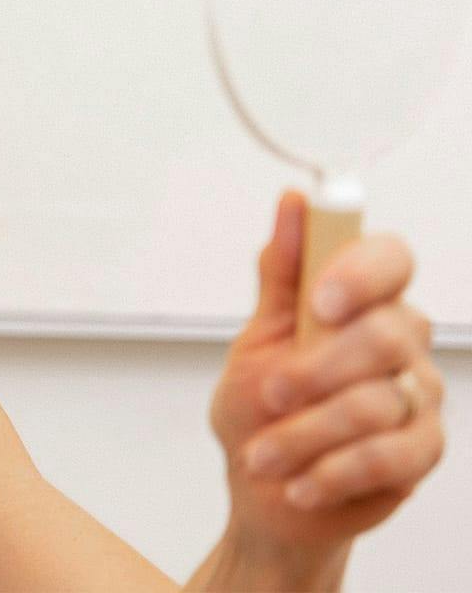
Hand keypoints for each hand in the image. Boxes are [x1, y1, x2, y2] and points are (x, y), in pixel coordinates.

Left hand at [207, 191, 443, 575]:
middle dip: (315, 370)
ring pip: (378, 402)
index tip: (318, 301)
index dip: (361, 273)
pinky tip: (300, 482)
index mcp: (365, 298)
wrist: (264, 483)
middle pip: (386, 334)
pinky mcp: (423, 450)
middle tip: (268, 394)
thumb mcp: (260, 334)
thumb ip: (282, 273)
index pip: (392, 259)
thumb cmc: (260, 401)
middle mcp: (403, 339)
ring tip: (262, 455)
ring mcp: (420, 394)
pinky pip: (390, 456)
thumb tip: (293, 200)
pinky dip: (334, 470)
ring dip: (306, 432)